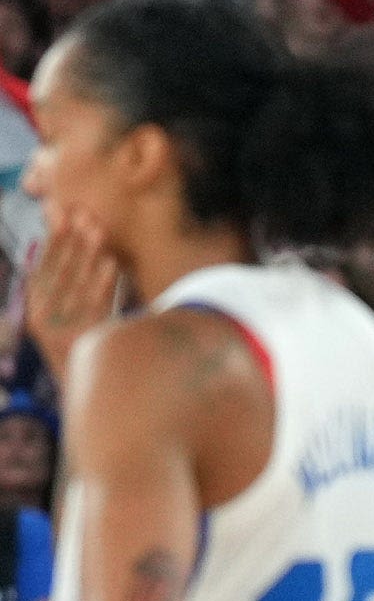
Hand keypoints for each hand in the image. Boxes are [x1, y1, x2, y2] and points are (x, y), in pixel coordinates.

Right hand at [24, 210, 120, 385]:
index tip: (61, 213)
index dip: (52, 240)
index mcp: (34, 309)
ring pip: (78, 285)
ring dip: (88, 256)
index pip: (43, 268)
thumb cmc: (81, 343)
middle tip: (84, 215)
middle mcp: (43, 319)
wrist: (89, 387)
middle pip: (59, 273)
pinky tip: (111, 263)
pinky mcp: (86, 340)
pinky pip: (98, 305)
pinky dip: (104, 283)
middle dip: (72, 242)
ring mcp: (64, 330)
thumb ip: (63, 280)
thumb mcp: (66, 314)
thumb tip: (59, 240)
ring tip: (98, 231)